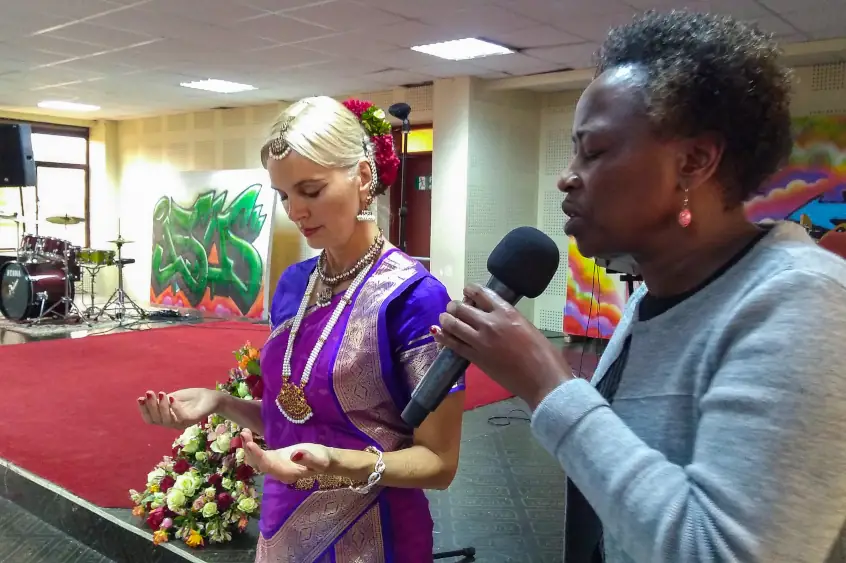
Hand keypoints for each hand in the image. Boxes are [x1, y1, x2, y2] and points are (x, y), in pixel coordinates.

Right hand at [137, 388, 219, 428]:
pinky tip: (172, 398)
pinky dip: (175, 408)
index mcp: (166, 418)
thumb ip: (161, 400)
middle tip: (149, 393)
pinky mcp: (193, 420)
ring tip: (161, 394)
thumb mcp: (173, 397)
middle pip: (157, 420)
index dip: (144, 410)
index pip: (150, 419)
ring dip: (162, 406)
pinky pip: (181, 417)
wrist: (211, 397)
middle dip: (151, 406)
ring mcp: (183, 423)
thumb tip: (145, 398)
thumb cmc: (191, 398)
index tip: (140, 398)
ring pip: (167, 420)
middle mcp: (172, 423)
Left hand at [241, 429, 331, 483]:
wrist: (324, 460)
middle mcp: (277, 472)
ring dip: (248, 447)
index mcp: (286, 474)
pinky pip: (259, 455)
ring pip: (255, 460)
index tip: (250, 444)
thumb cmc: (322, 460)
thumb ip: (308, 459)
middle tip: (244, 433)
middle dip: (249, 450)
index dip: (258, 456)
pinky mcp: (274, 458)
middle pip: (258, 464)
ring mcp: (274, 466)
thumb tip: (294, 455)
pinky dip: (252, 446)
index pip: (268, 466)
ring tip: (244, 432)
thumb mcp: (320, 460)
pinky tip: (248, 435)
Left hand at [434, 284, 572, 409]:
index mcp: (506, 311)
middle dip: (454, 306)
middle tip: (453, 309)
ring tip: (444, 319)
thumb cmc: (543, 353)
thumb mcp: (526, 326)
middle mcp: (489, 323)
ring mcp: (480, 341)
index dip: (469, 290)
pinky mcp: (475, 358)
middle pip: (461, 308)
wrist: (542, 378)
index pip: (480, 293)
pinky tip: (439, 334)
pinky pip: (453, 344)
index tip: (466, 291)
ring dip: (446, 320)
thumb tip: (495, 317)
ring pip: (453, 324)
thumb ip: (508, 319)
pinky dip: (443, 338)